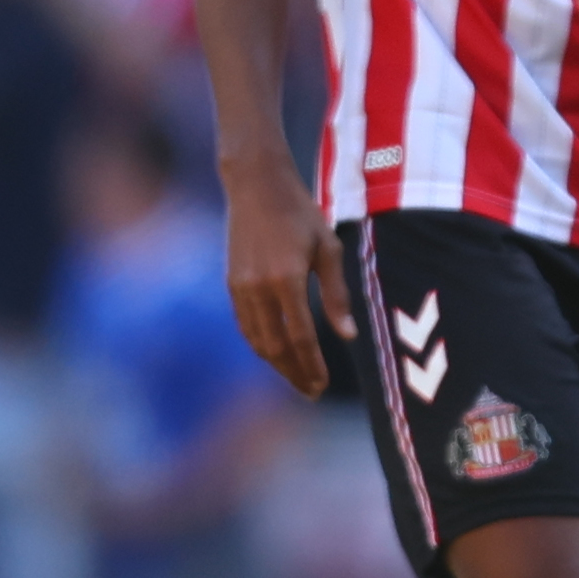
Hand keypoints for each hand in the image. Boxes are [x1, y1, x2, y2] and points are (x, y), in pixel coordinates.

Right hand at [219, 147, 350, 397]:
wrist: (255, 185)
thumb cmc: (300, 213)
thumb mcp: (328, 248)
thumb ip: (336, 294)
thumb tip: (347, 336)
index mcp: (286, 279)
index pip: (300, 336)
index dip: (311, 365)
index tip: (321, 385)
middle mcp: (258, 287)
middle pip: (275, 345)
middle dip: (293, 373)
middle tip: (311, 392)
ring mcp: (239, 287)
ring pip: (257, 339)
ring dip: (276, 364)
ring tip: (297, 379)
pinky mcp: (231, 283)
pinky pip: (245, 325)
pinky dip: (260, 344)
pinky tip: (276, 353)